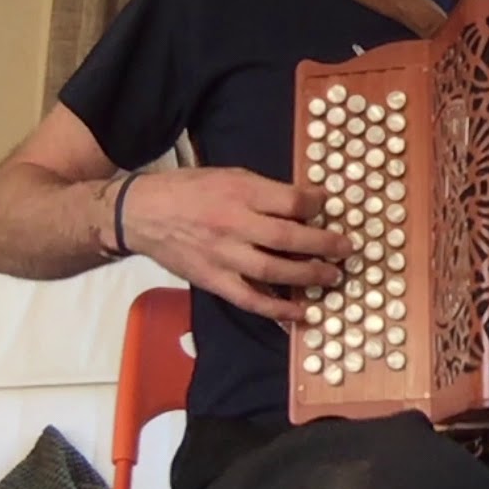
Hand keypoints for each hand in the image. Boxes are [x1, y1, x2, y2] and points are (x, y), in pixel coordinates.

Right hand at [120, 167, 352, 321]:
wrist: (141, 213)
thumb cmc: (191, 190)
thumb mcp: (231, 176)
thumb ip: (267, 190)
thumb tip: (309, 202)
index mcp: (239, 192)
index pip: (289, 202)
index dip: (316, 206)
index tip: (329, 208)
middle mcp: (233, 224)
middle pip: (287, 238)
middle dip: (323, 245)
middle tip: (347, 249)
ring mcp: (223, 256)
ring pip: (273, 271)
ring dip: (308, 276)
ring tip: (333, 277)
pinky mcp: (213, 280)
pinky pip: (250, 299)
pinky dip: (278, 309)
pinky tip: (302, 312)